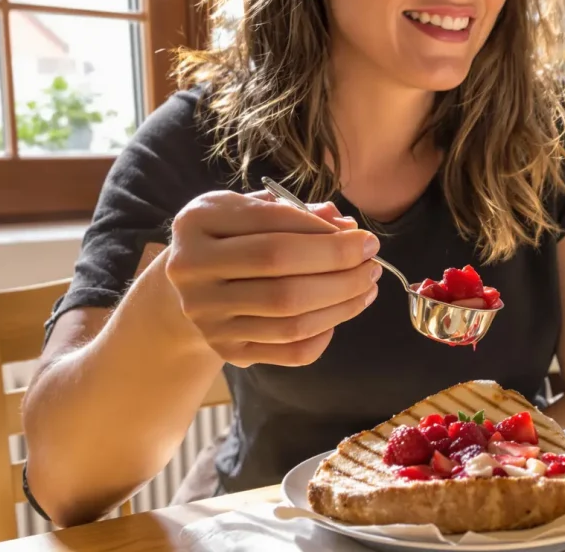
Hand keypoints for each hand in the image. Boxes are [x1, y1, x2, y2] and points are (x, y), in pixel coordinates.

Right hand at [165, 190, 380, 366]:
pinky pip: (290, 351)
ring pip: (290, 315)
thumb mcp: (253, 213)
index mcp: (197, 222)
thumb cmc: (234, 240)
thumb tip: (344, 226)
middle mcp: (192, 269)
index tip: (365, 238)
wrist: (193, 289)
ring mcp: (207, 316)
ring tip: (368, 287)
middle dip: (338, 264)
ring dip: (342, 301)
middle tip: (372, 263)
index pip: (270, 222)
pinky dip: (324, 334)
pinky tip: (339, 313)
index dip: (324, 232)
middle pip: (278, 266)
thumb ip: (297, 213)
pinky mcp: (227, 351)